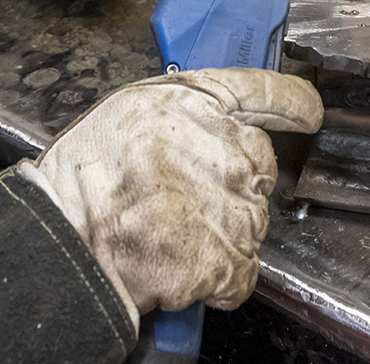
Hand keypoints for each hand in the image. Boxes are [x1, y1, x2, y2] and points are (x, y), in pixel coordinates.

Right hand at [17, 68, 323, 318]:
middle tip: (186, 198)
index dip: (293, 103)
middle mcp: (225, 148)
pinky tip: (183, 266)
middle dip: (235, 184)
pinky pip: (242, 271)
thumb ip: (184, 111)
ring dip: (222, 232)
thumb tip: (217, 122)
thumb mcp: (130, 111)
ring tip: (171, 233)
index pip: (267, 92)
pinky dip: (218, 278)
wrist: (62, 238)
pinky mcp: (227, 255)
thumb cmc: (82, 178)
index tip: (307, 113)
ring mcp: (230, 204)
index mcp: (197, 103)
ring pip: (252, 221)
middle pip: (261, 165)